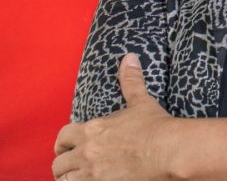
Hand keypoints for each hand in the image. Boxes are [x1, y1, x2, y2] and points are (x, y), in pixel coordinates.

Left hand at [52, 53, 176, 179]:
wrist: (168, 150)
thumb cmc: (155, 126)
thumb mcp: (141, 101)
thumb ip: (131, 81)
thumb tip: (129, 58)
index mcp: (92, 129)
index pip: (63, 136)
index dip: (62, 143)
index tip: (66, 147)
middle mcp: (87, 152)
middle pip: (59, 163)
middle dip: (63, 164)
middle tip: (71, 166)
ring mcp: (92, 173)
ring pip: (64, 180)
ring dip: (69, 178)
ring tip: (77, 177)